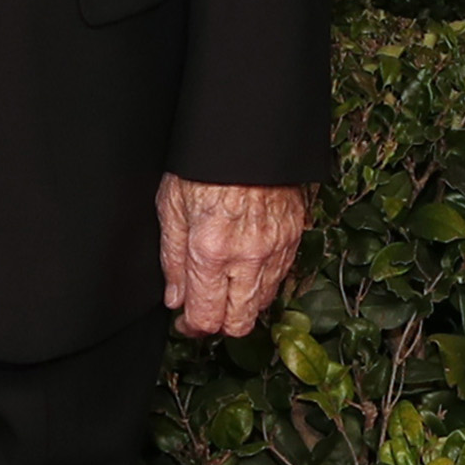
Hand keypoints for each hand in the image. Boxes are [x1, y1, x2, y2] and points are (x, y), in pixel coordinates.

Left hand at [160, 178, 307, 337]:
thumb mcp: (171, 207)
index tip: (185, 322)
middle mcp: (247, 257)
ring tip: (222, 288)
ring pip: (261, 305)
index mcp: (211, 251)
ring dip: (240, 305)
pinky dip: (260, 283)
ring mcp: (275, 249)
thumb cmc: (204, 166)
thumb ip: (172, 260)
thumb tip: (175, 299)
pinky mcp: (293, 238)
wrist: (247, 138)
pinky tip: (243, 269)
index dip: (192, 327)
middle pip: (239, 323)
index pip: (206, 317)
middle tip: (203, 311)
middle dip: (218, 324)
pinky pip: (279, 279)